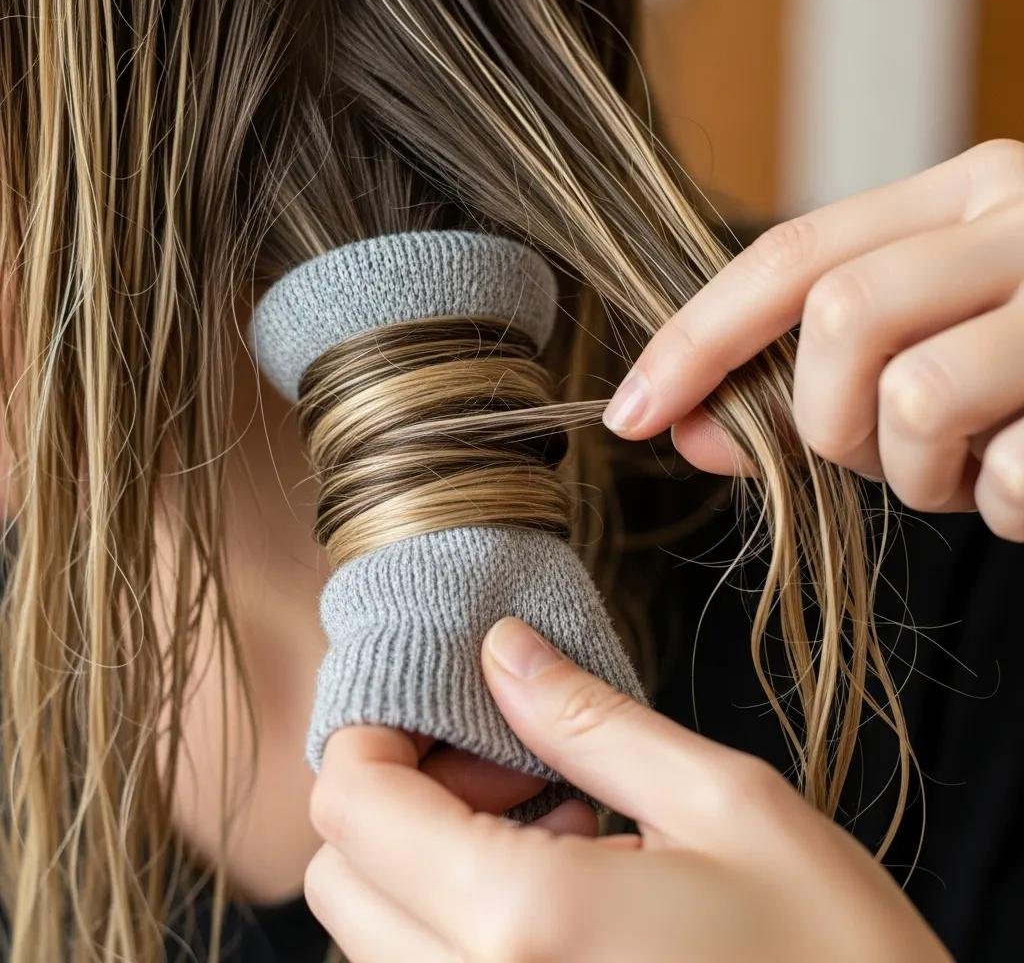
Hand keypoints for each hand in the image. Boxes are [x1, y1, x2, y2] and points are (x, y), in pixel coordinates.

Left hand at [304, 616, 947, 961]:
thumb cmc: (837, 958)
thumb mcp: (727, 805)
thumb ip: (592, 721)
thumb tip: (502, 649)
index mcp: (522, 923)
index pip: (354, 807)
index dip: (378, 731)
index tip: (455, 703)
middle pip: (343, 875)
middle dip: (403, 792)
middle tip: (515, 758)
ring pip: (374, 934)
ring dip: (431, 857)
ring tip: (558, 822)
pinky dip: (457, 918)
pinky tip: (562, 889)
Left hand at [602, 139, 1023, 540]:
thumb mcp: (929, 337)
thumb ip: (808, 370)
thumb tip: (681, 426)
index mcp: (969, 190)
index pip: (792, 253)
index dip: (695, 338)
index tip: (630, 414)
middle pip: (842, 318)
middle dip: (821, 419)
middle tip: (868, 454)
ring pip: (916, 399)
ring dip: (914, 471)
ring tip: (964, 468)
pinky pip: (1009, 474)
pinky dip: (999, 505)